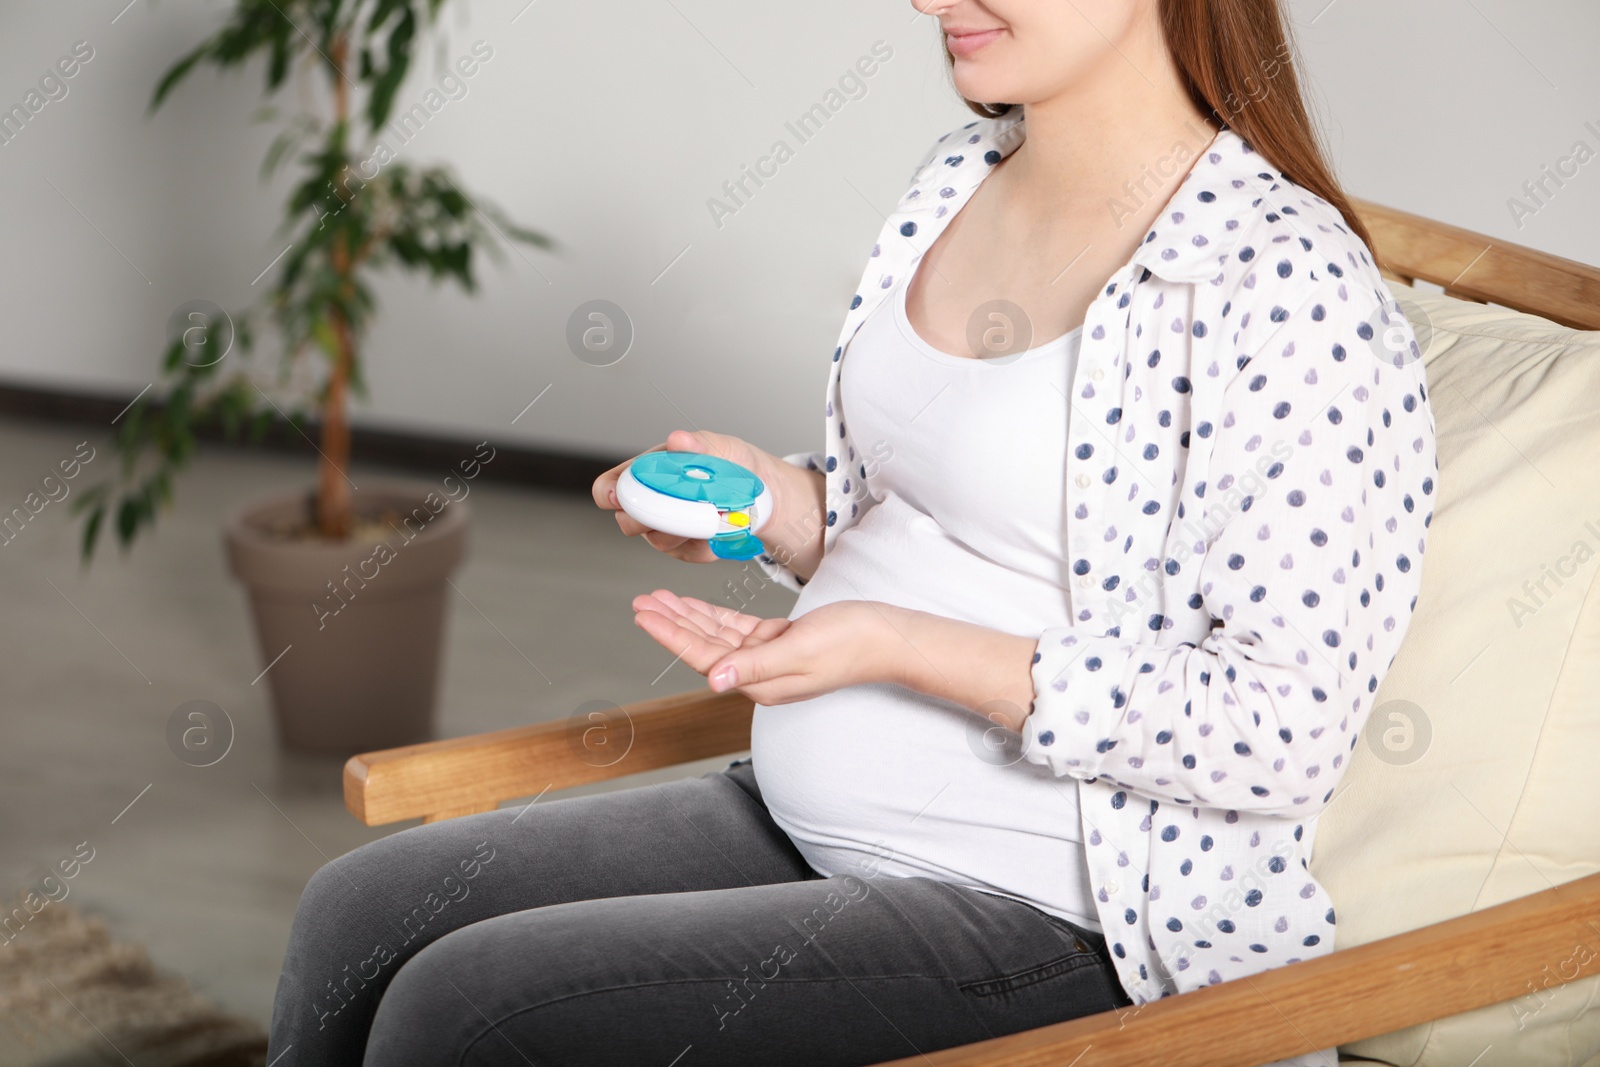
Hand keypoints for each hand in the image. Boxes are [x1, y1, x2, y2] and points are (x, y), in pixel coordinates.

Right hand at [593, 429, 790, 563]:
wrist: (759, 492)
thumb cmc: (731, 463)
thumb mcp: (718, 447)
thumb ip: (697, 444)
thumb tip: (678, 439)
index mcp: (645, 474)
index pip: (608, 487)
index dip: (607, 493)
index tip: (617, 496)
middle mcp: (649, 504)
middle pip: (627, 521)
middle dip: (649, 516)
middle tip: (677, 507)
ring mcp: (664, 530)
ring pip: (658, 541)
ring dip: (684, 530)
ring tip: (712, 512)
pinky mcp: (684, 550)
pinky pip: (688, 553)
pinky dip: (706, 541)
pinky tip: (721, 525)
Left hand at [630, 590, 903, 703]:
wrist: (889, 637)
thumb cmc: (852, 643)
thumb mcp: (801, 652)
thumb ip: (755, 667)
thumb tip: (714, 680)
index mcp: (761, 682)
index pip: (705, 658)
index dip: (672, 635)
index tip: (645, 615)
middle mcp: (760, 674)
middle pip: (705, 647)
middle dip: (671, 624)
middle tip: (641, 603)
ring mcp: (769, 658)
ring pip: (718, 635)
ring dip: (688, 616)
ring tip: (658, 599)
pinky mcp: (779, 641)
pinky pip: (737, 629)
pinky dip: (715, 615)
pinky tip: (694, 604)